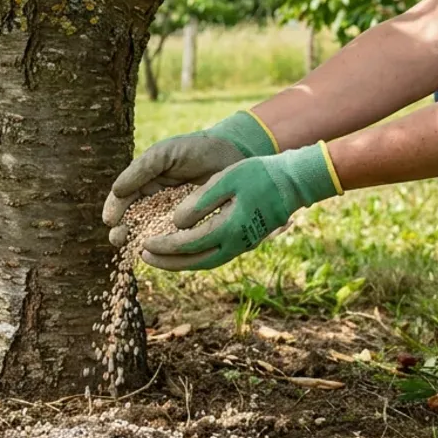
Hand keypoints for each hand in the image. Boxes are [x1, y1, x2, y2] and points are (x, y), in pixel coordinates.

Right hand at [103, 111, 278, 246]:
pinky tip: (162, 252)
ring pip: (153, 233)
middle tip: (117, 239)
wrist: (232, 153)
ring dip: (142, 242)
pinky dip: (168, 247)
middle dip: (124, 231)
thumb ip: (140, 171)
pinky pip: (177, 239)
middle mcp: (156, 202)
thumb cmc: (194, 150)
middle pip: (134, 220)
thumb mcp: (163, 155)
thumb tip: (116, 191)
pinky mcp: (193, 227)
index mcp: (145, 183)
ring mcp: (173, 216)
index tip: (109, 220)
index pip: (124, 199)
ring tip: (135, 248)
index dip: (114, 210)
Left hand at [140, 143, 341, 270]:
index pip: (188, 244)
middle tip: (144, 257)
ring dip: (181, 262)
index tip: (144, 243)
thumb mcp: (226, 180)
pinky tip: (183, 249)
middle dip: (168, 261)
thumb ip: (201, 201)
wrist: (294, 182)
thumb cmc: (259, 175)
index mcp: (229, 228)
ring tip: (158, 257)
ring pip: (206, 261)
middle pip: (195, 261)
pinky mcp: (246, 241)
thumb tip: (177, 222)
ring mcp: (243, 245)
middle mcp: (236, 243)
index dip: (164, 246)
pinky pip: (216, 255)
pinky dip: (196, 256)